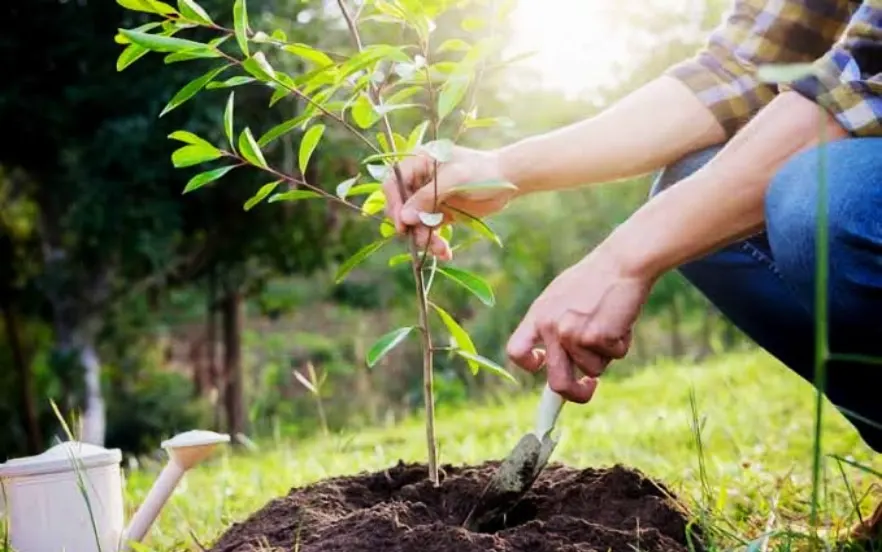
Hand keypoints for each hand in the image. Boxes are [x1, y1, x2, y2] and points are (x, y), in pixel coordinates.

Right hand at [382, 144, 516, 259]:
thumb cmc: (482, 171)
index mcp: (418, 163)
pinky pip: (430, 231)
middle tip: (423, 241)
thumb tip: (404, 218)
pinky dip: (436, 243)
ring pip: (416, 223)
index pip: (394, 184)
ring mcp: (429, 199)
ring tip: (441, 250)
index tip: (402, 224)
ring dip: (425, 239)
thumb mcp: (454, 179)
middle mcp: (419, 181)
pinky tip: (445, 253)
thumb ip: (428, 197)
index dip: (395, 204)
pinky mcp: (439, 214)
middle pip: (402, 207)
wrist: (508, 180)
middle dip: (412, 227)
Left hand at [505, 248, 652, 402]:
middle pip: (557, 382)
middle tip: (589, 388)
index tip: (544, 366)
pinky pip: (615, 356)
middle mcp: (551, 327)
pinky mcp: (597, 337)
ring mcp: (572, 334)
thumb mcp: (562, 298)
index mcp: (538, 315)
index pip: (516, 351)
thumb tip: (555, 362)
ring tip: (611, 322)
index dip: (529, 365)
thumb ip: (555, 326)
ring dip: (607, 353)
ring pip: (594, 368)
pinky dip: (622, 343)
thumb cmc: (596, 279)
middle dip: (575, 394)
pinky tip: (621, 320)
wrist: (622, 262)